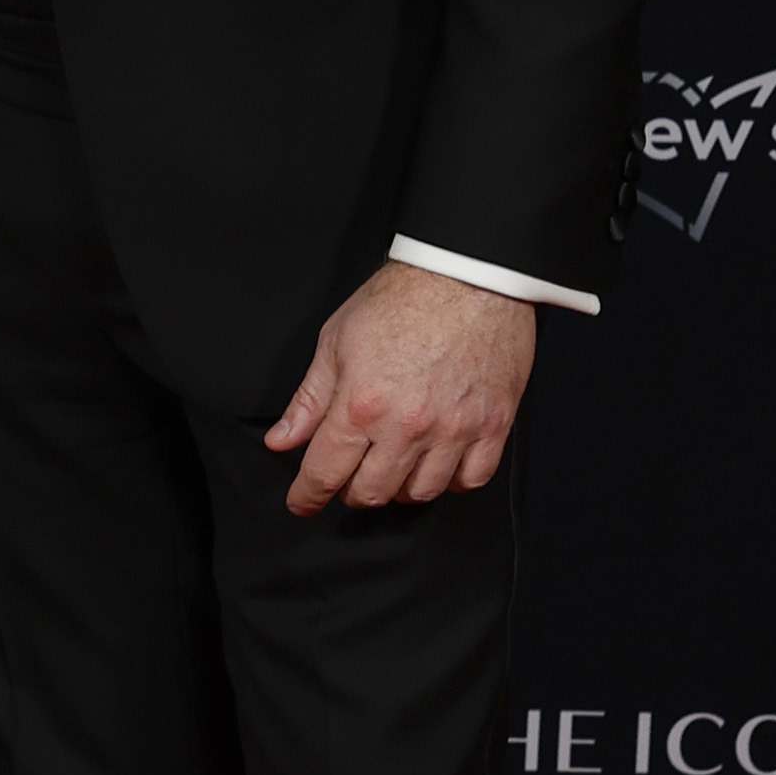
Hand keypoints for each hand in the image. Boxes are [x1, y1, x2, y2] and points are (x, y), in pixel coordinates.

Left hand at [263, 261, 533, 516]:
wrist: (468, 272)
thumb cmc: (401, 298)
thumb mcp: (336, 341)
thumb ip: (309, 399)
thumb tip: (282, 440)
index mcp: (361, 405)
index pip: (324, 472)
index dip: (306, 496)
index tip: (301, 502)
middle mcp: (407, 426)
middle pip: (371, 493)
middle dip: (350, 491)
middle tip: (348, 474)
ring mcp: (454, 429)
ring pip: (420, 493)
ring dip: (399, 487)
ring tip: (392, 465)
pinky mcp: (493, 424)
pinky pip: (471, 479)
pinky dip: (451, 481)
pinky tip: (438, 464)